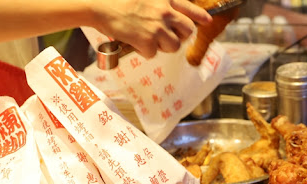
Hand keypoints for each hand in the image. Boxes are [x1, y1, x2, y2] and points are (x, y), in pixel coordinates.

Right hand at [90, 0, 212, 57]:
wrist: (99, 5)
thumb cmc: (118, 0)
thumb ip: (160, 3)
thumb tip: (171, 13)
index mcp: (165, 0)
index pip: (190, 9)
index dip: (200, 16)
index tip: (207, 21)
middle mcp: (165, 12)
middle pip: (187, 31)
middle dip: (180, 36)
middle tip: (167, 37)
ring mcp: (157, 28)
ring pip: (174, 46)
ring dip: (163, 47)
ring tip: (148, 39)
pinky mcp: (147, 41)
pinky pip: (153, 54)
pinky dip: (144, 52)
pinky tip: (134, 42)